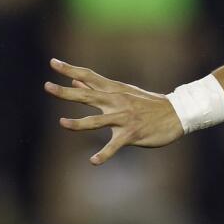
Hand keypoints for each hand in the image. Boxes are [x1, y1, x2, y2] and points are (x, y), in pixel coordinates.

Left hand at [44, 58, 183, 164]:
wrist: (176, 114)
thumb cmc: (147, 103)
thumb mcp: (123, 92)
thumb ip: (97, 87)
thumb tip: (75, 79)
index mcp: (113, 90)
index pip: (88, 75)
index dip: (69, 69)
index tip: (53, 62)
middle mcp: (116, 101)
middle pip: (87, 95)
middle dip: (65, 92)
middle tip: (47, 86)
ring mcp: (123, 118)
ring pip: (96, 121)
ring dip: (78, 123)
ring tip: (62, 123)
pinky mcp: (131, 134)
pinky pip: (114, 146)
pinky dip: (103, 155)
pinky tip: (93, 161)